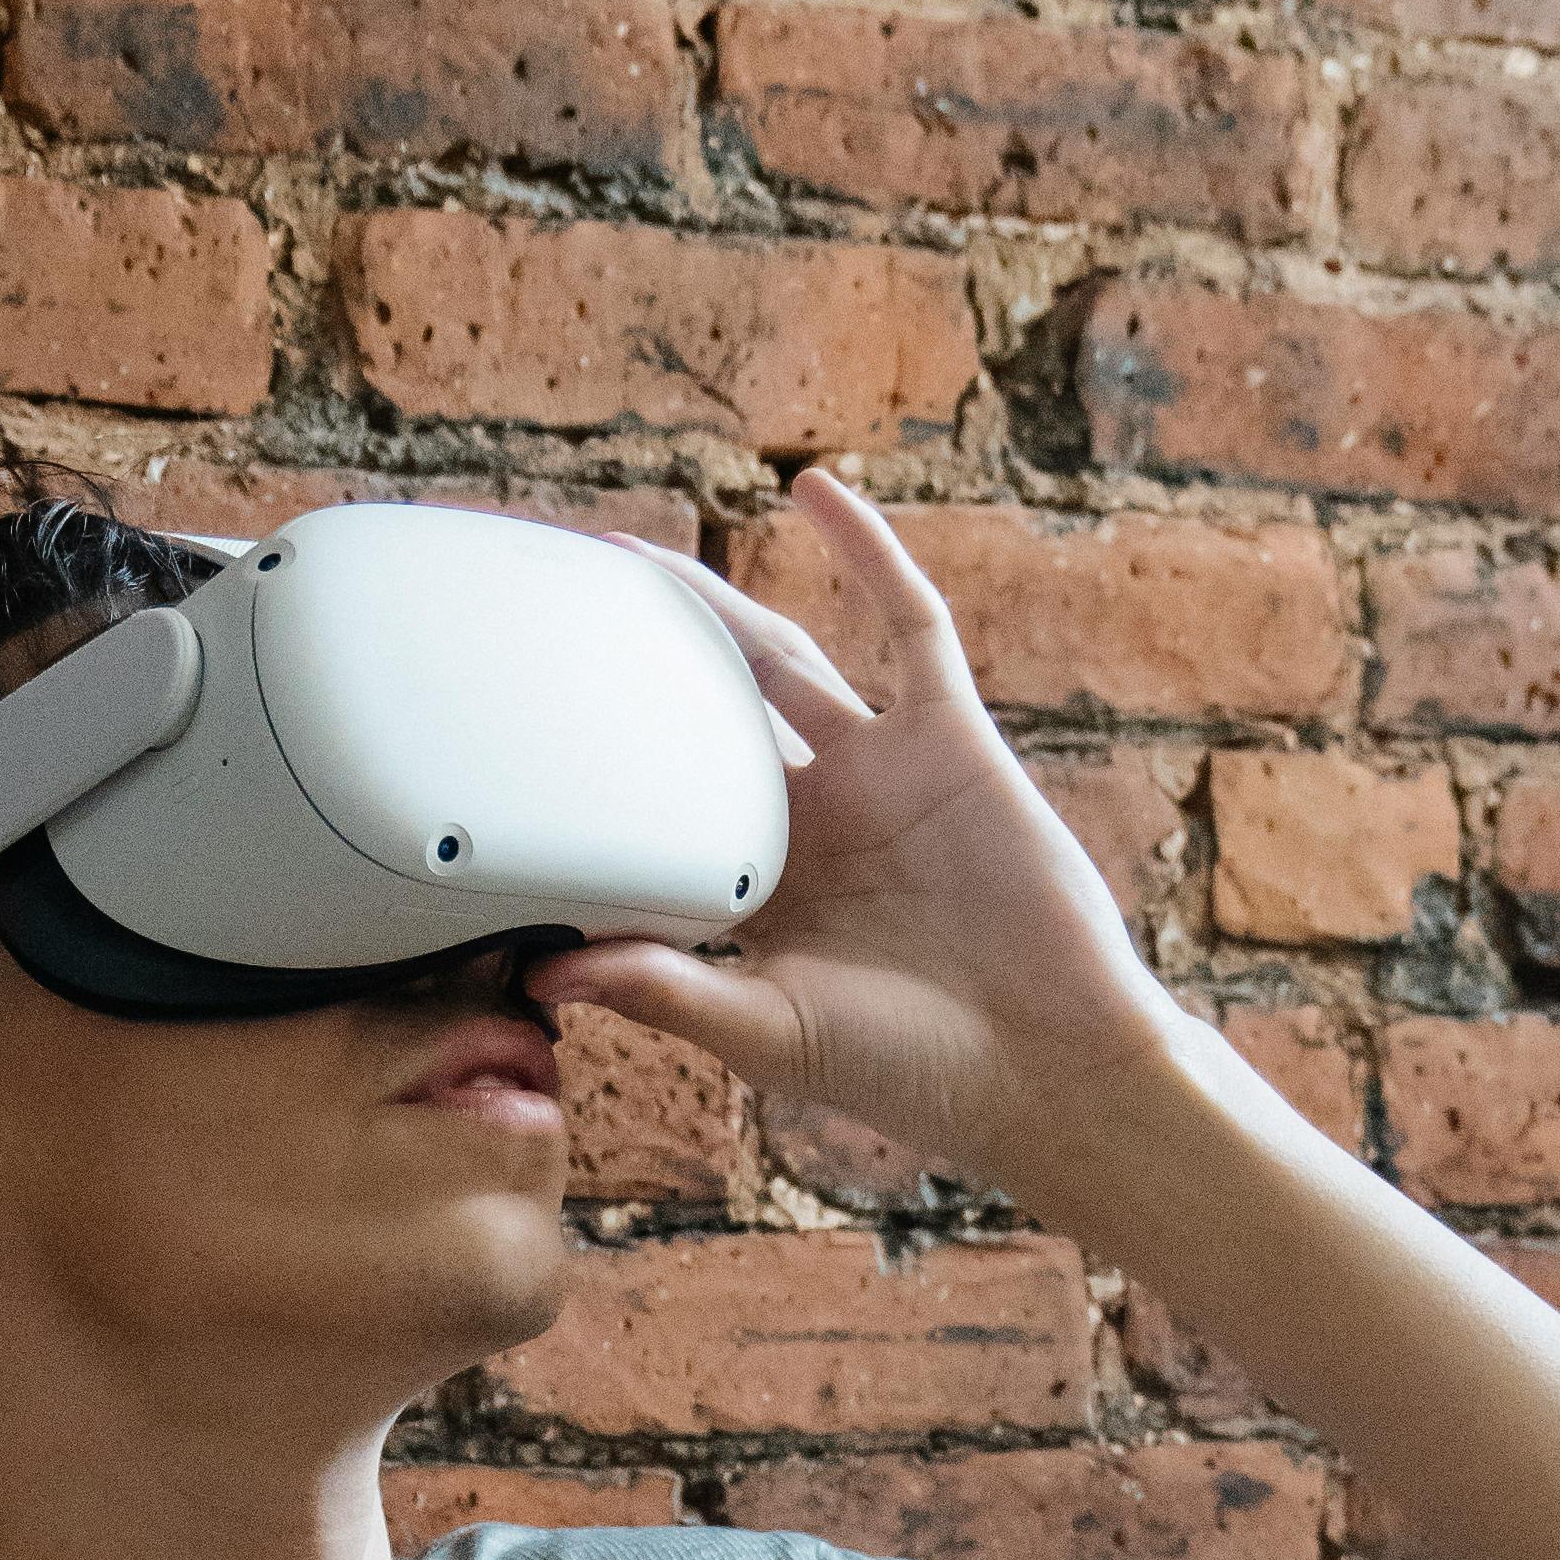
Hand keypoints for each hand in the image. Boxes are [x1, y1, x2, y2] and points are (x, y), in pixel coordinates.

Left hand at [538, 460, 1179, 1188]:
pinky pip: (907, 626)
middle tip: (552, 616)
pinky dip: (867, 554)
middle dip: (636, 669)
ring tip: (632, 559)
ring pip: (780, 661)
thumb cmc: (912, 1070)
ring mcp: (879, 771)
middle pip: (704, 719)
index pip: (657, 812)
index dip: (596, 774)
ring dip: (712, 608)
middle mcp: (811, 820)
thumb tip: (542, 975)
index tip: (513, 741)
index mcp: (758, 890)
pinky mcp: (948, 738)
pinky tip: (817, 490)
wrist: (1047, 1067)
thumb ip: (662, 993)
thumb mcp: (767, 1034)